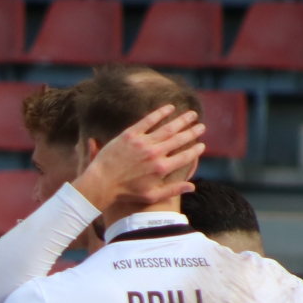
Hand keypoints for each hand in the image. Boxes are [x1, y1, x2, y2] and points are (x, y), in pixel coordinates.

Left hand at [73, 104, 205, 209]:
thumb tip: (192, 187)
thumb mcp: (151, 195)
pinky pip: (149, 120)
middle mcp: (155, 154)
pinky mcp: (130, 135)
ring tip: (192, 114)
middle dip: (193, 132)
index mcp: (162, 169)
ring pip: (168, 128)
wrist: (101, 183)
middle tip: (201, 126)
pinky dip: (161, 113)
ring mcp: (143, 143)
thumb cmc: (125, 193)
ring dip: (182, 120)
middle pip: (180, 139)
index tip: (202, 145)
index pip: (185, 156)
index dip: (195, 151)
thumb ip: (172, 190)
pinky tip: (170, 107)